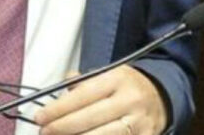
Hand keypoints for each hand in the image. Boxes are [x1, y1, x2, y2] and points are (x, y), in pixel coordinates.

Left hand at [34, 66, 166, 134]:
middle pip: (90, 119)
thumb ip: (82, 83)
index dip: (58, 108)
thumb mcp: (108, 75)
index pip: (83, 95)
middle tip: (44, 132)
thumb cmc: (126, 87)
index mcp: (118, 79)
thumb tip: (55, 93)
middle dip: (62, 128)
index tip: (40, 117)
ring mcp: (139, 123)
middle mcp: (130, 100)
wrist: (162, 98)